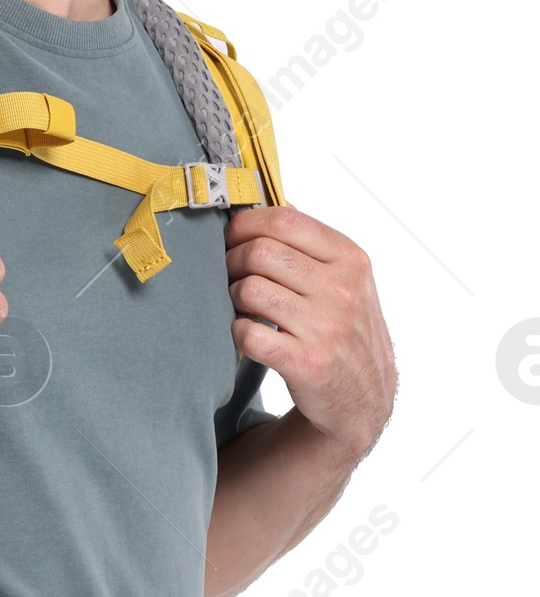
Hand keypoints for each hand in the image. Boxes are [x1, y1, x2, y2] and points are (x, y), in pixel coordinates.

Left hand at [224, 203, 396, 460]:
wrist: (364, 398)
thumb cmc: (345, 328)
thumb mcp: (345, 277)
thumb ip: (310, 241)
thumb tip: (269, 198)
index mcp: (350, 260)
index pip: (284, 220)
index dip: (245, 223)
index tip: (232, 235)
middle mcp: (342, 291)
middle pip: (259, 252)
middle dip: (233, 260)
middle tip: (232, 275)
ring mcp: (326, 328)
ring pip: (249, 289)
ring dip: (233, 297)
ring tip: (244, 306)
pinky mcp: (306, 363)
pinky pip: (247, 332)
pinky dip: (237, 332)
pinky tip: (249, 334)